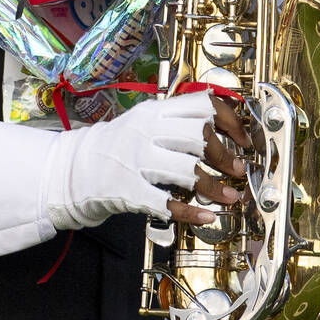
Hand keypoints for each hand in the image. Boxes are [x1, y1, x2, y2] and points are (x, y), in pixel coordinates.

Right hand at [43, 91, 222, 229]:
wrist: (77, 167)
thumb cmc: (117, 145)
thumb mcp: (145, 121)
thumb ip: (177, 120)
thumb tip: (222, 124)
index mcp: (154, 112)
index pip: (200, 104)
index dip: (230, 120)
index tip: (242, 138)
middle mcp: (146, 132)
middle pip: (197, 136)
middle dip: (224, 154)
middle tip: (237, 168)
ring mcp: (137, 160)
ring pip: (187, 170)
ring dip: (215, 186)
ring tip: (230, 196)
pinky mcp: (129, 190)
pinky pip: (167, 202)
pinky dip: (191, 211)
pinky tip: (206, 215)